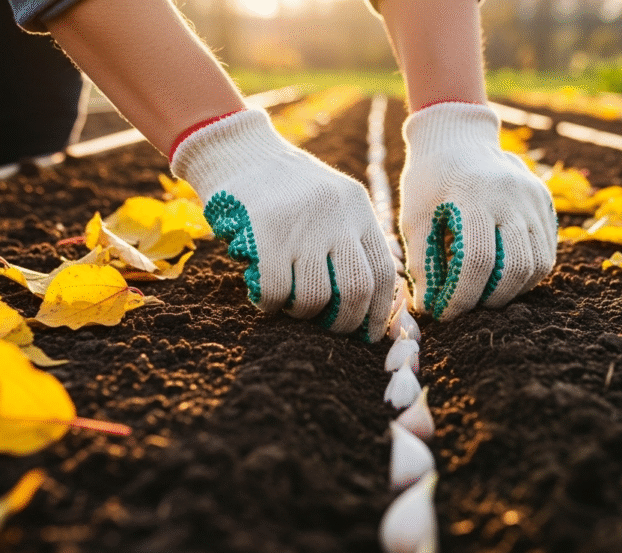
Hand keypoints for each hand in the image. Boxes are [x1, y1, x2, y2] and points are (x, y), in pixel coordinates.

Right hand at [171, 108, 395, 341]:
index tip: (368, 335)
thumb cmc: (285, 187)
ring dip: (302, 313)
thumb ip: (351, 239)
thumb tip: (367, 303)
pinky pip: (276, 290)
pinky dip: (270, 305)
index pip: (384, 272)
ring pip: (315, 296)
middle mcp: (337, 215)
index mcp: (358, 209)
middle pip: (357, 289)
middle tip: (327, 327)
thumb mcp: (332, 201)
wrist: (238, 149)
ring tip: (290, 305)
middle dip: (343, 322)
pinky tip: (264, 299)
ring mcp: (302, 223)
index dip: (379, 313)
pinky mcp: (266, 231)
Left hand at [400, 102, 556, 319]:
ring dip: (512, 290)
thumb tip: (429, 308)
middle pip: (515, 267)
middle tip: (468, 307)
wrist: (457, 137)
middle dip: (490, 299)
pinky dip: (526, 274)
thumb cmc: (429, 179)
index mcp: (473, 195)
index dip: (460, 296)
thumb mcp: (414, 215)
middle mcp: (511, 196)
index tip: (444, 313)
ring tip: (485, 295)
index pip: (476, 260)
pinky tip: (501, 277)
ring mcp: (533, 198)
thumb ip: (421, 261)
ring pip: (538, 264)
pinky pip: (546, 252)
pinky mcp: (545, 203)